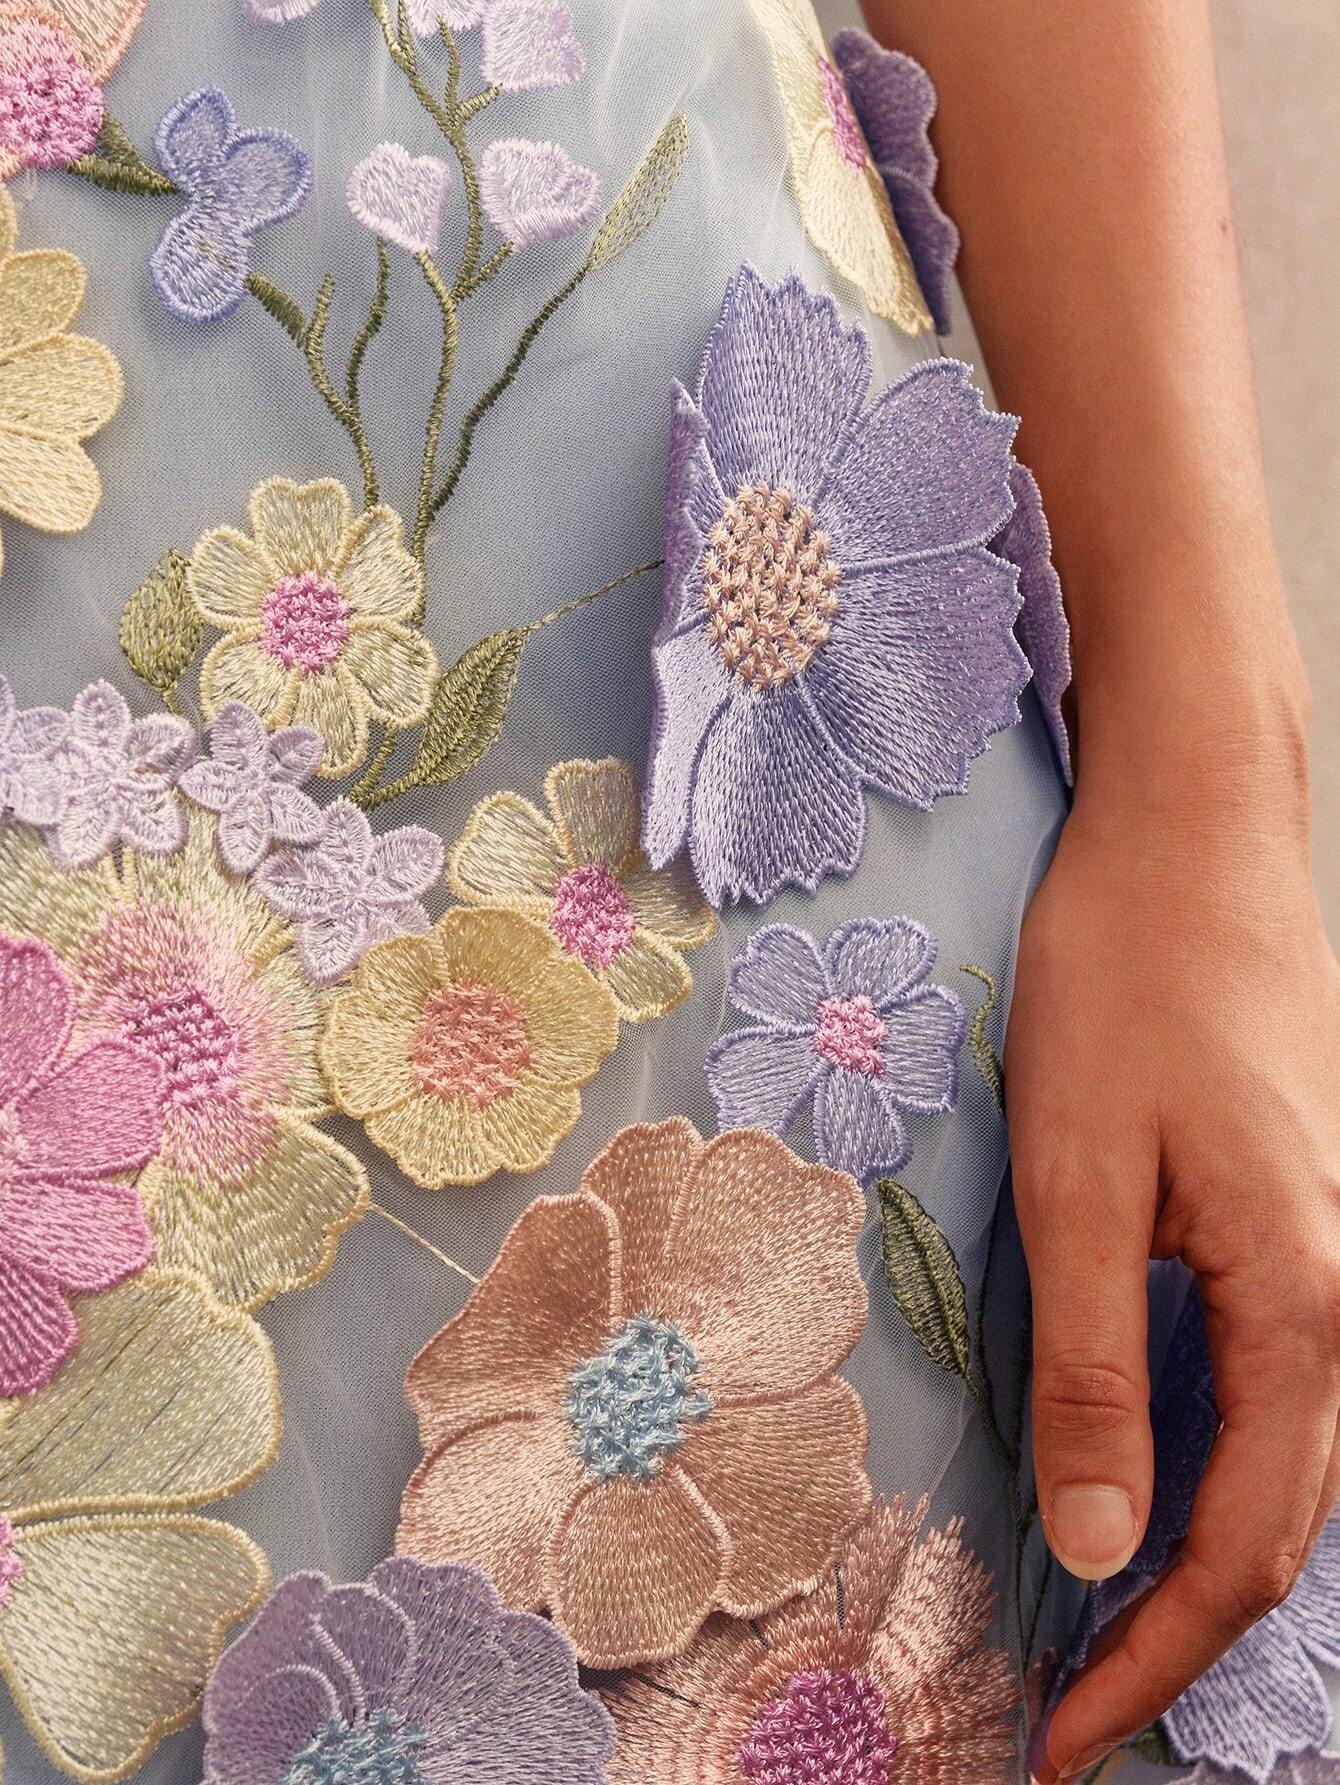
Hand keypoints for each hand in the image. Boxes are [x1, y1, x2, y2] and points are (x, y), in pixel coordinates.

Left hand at [1007, 765, 1339, 1782]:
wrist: (1197, 838)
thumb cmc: (1127, 981)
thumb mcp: (1076, 1174)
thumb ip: (1092, 1363)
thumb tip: (1097, 1549)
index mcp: (1306, 1300)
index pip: (1242, 1544)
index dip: (1154, 1660)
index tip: (1064, 1739)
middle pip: (1287, 1518)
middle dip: (1180, 1628)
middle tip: (1073, 1699)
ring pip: (1294, 1456)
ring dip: (1205, 1549)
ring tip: (1104, 1617)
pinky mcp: (1311, 1215)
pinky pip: (1283, 1377)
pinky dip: (1219, 1456)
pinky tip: (1153, 1468)